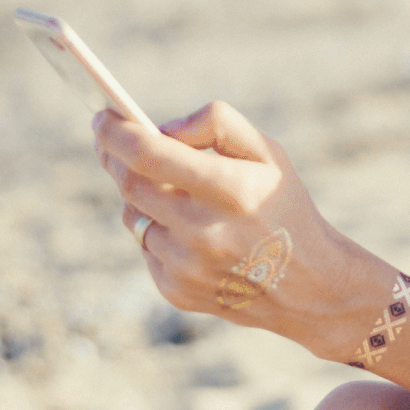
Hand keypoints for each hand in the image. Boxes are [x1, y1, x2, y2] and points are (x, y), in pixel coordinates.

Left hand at [91, 101, 381, 358]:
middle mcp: (205, 232)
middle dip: (114, 157)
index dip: (115, 132)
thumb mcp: (268, 151)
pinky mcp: (176, 292)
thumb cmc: (282, 205)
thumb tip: (162, 129)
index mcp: (231, 189)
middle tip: (109, 141)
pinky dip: (156, 231)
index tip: (101, 117)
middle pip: (130, 184)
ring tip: (165, 189)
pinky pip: (146, 248)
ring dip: (139, 196)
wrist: (308, 286)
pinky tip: (185, 232)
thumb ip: (216, 123)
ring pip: (133, 216)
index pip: (150, 154)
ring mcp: (187, 267)